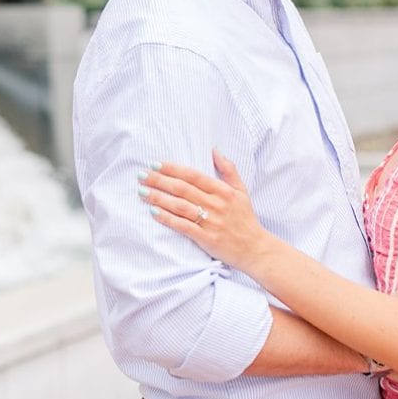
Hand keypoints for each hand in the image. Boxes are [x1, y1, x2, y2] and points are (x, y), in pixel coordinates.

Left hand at [139, 150, 270, 272]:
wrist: (256, 249)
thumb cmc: (246, 219)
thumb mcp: (242, 191)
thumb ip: (229, 170)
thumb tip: (215, 150)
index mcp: (223, 191)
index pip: (193, 175)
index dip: (173, 169)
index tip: (155, 164)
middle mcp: (217, 204)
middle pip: (183, 189)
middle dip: (160, 181)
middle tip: (141, 175)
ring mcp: (212, 222)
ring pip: (180, 206)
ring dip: (159, 198)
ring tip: (142, 192)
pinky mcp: (207, 238)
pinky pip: (183, 226)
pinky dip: (167, 219)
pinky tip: (153, 213)